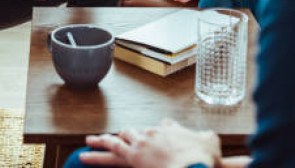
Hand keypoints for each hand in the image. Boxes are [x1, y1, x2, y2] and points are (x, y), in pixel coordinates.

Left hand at [80, 119, 220, 167]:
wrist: (197, 164)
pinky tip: (84, 156)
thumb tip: (206, 135)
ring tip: (88, 142)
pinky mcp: (134, 159)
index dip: (148, 137)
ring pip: (116, 141)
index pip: (153, 131)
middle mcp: (150, 134)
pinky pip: (111, 156)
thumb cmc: (206, 156)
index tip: (145, 139)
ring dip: (101, 142)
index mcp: (166, 130)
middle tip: (106, 138)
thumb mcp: (210, 141)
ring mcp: (141, 145)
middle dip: (120, 137)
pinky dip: (97, 156)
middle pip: (130, 133)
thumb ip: (205, 137)